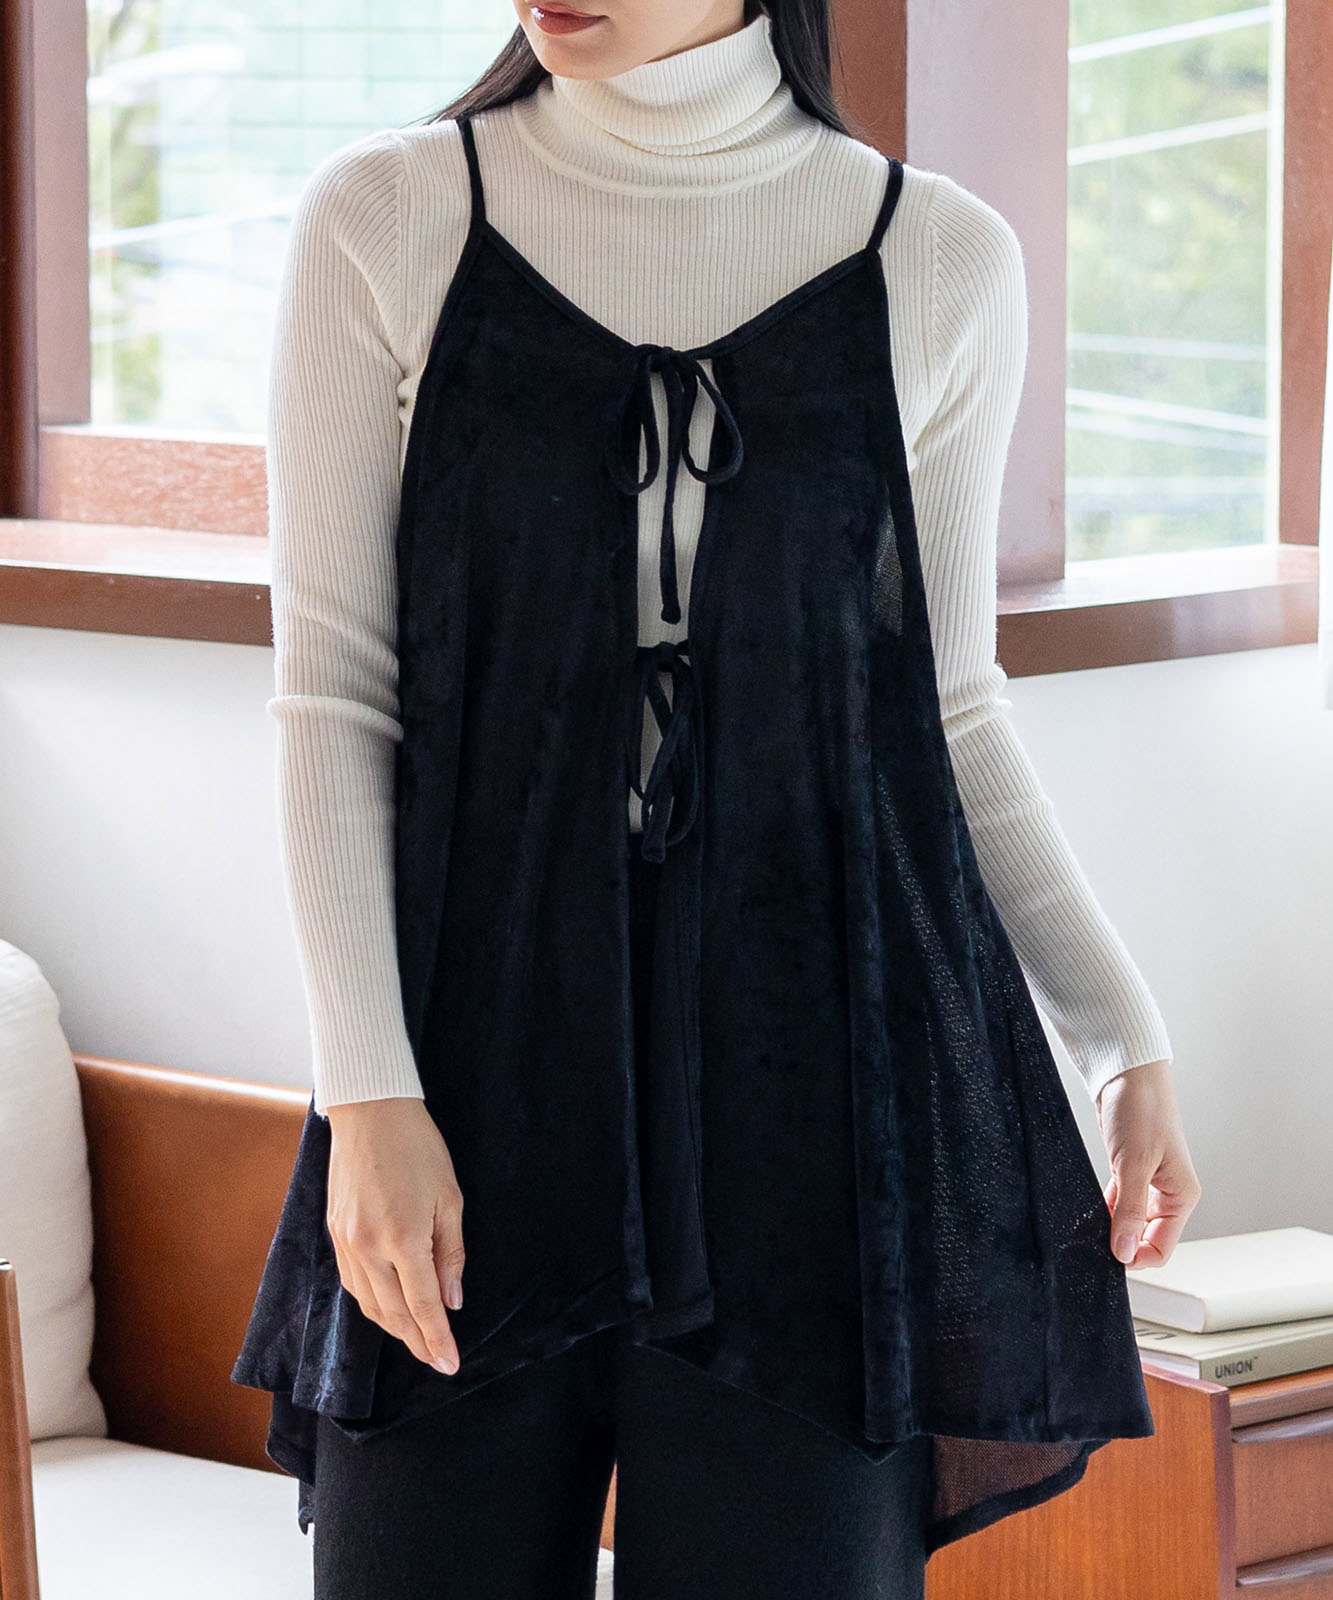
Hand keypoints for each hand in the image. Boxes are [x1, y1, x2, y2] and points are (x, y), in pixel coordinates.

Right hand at [324, 1096, 464, 1374]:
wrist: (370, 1112)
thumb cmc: (418, 1148)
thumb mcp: (449, 1197)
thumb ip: (450, 1253)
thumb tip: (452, 1300)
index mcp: (403, 1238)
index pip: (422, 1306)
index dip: (437, 1339)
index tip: (450, 1365)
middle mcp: (369, 1247)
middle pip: (393, 1313)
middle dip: (416, 1341)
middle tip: (437, 1360)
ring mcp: (346, 1242)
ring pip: (369, 1304)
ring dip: (393, 1328)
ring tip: (417, 1340)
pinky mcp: (334, 1233)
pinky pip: (352, 1283)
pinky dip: (371, 1303)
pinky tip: (387, 1308)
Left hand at [1095, 1058, 1201, 1268]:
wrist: (1126, 1071)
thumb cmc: (1140, 1109)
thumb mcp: (1133, 1164)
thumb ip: (1128, 1211)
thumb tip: (1123, 1253)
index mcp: (1181, 1196)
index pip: (1161, 1247)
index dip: (1134, 1257)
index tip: (1105, 1256)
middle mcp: (1168, 1192)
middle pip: (1145, 1237)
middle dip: (1120, 1243)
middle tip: (1088, 1242)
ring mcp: (1148, 1181)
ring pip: (1129, 1220)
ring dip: (1109, 1226)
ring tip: (1085, 1227)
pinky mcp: (1128, 1169)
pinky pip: (1117, 1201)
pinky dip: (1104, 1209)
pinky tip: (1088, 1210)